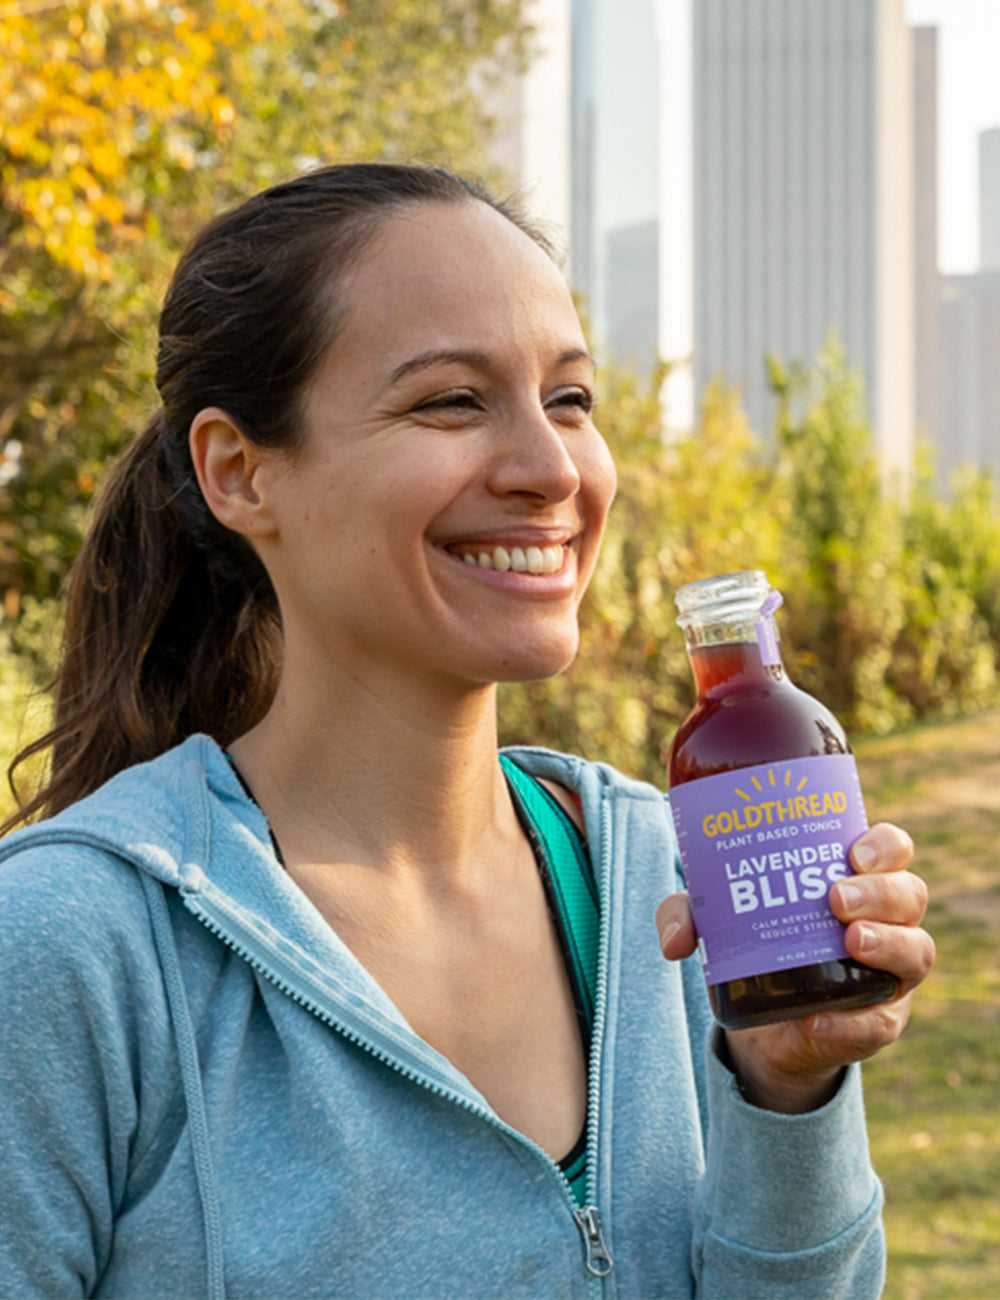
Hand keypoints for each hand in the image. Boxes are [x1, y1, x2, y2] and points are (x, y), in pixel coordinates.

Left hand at [656, 823, 934, 1112]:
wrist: (764, 1024)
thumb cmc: (753, 944)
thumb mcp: (716, 922)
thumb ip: (687, 915)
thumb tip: (675, 940)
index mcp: (856, 880)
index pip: (893, 850)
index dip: (885, 846)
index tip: (853, 853)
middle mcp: (887, 921)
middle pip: (910, 895)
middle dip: (880, 893)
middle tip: (835, 900)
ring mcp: (889, 974)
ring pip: (916, 952)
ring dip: (888, 944)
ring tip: (851, 942)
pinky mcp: (877, 1023)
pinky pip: (880, 1022)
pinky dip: (851, 1021)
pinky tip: (818, 1018)